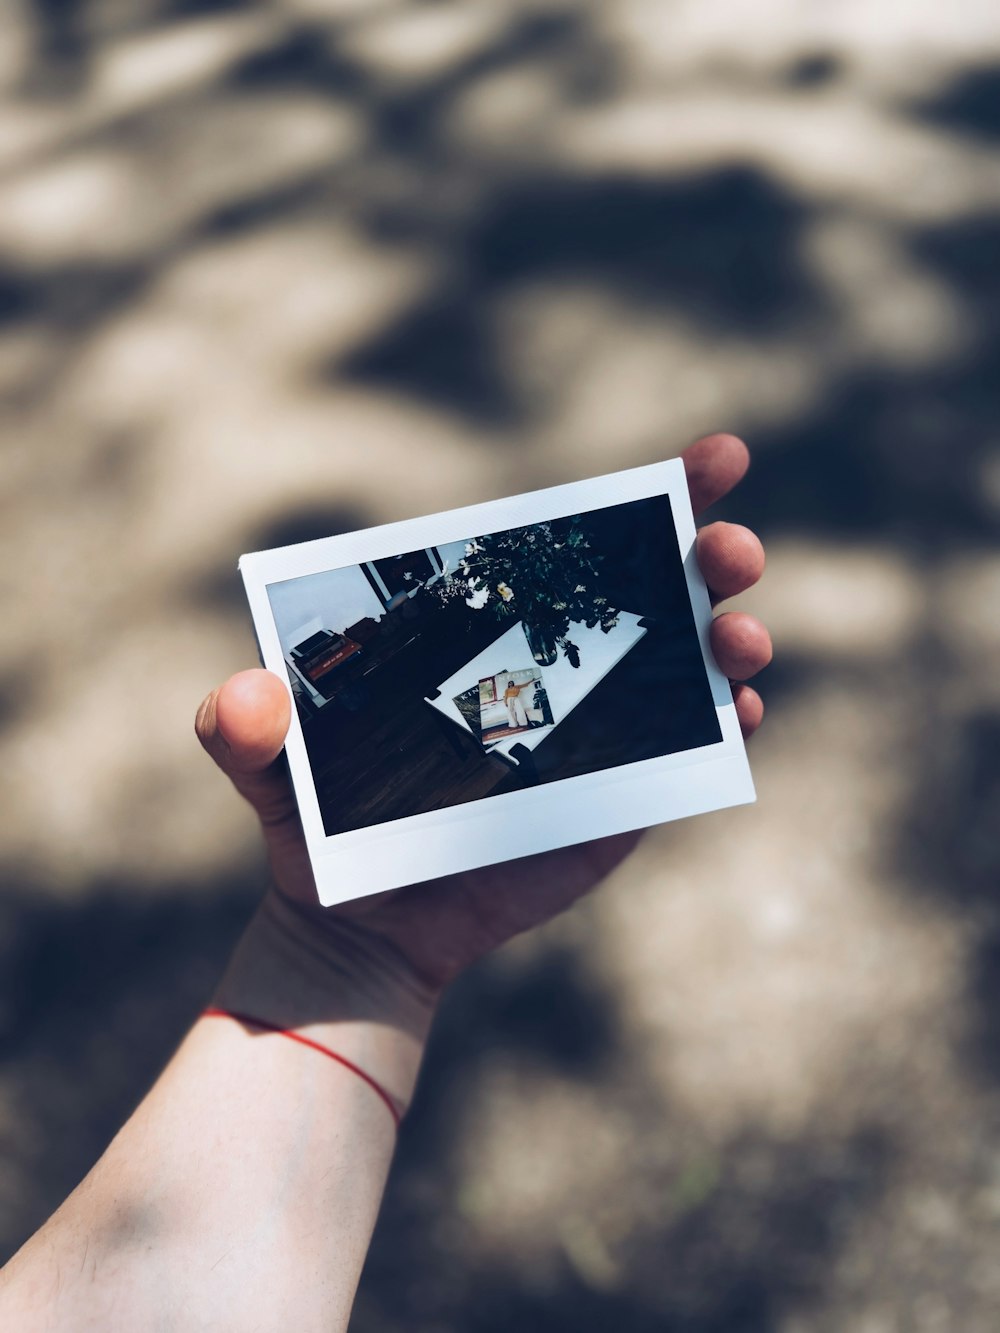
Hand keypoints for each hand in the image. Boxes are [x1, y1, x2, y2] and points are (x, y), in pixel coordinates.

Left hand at [197, 434, 770, 996]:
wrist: (358, 925)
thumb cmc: (317, 827)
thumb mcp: (267, 766)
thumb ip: (243, 726)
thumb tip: (249, 692)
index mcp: (491, 628)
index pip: (577, 544)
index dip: (652, 497)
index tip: (710, 458)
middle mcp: (555, 664)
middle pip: (655, 590)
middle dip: (711, 553)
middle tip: (729, 548)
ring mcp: (597, 729)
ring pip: (689, 665)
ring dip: (731, 637)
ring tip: (735, 636)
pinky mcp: (617, 798)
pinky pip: (689, 753)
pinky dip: (728, 726)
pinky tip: (741, 712)